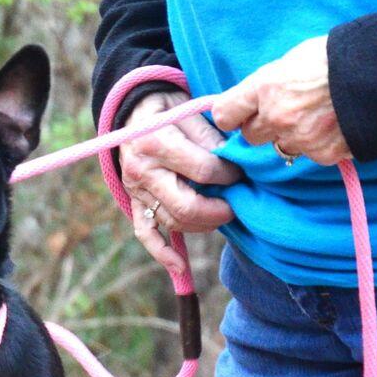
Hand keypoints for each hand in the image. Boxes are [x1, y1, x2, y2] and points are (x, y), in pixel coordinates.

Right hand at [120, 91, 241, 274]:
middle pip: (186, 205)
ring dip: (202, 224)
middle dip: (219, 210)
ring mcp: (135, 189)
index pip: (203, 170)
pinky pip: (145, 232)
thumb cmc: (169, 109)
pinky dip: (162, 253)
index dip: (230, 176)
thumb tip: (236, 164)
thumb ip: (212, 137)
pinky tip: (180, 267)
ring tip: (222, 215)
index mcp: (155, 141)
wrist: (134, 111)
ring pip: (172, 221)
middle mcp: (141, 170)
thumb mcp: (190, 110)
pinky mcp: (133, 202)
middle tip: (237, 204)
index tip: (243, 173)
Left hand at [211, 35, 352, 165]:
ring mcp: (300, 138)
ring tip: (315, 116)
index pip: (225, 114)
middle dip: (263, 127)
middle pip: (251, 136)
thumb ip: (268, 83)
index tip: (239, 114)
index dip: (232, 115)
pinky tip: (333, 126)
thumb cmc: (340, 56)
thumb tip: (250, 99)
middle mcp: (277, 116)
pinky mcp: (323, 154)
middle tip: (285, 111)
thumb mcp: (295, 59)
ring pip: (281, 147)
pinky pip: (310, 155)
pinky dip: (318, 144)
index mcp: (266, 87)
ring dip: (291, 136)